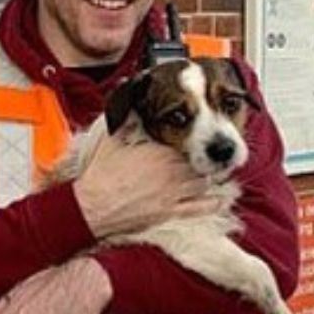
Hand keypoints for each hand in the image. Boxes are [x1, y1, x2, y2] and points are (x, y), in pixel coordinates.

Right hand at [74, 133, 221, 238]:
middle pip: (199, 163)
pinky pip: (199, 208)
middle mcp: (172, 173)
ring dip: (210, 177)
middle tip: (210, 155)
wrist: (93, 206)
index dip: (193, 141)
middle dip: (204, 159)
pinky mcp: (170, 213)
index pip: (187, 143)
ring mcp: (174, 195)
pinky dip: (212, 203)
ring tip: (215, 172)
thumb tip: (132, 100)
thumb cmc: (101, 175)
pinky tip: (220, 198)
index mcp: (161, 153)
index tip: (196, 138)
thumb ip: (127, 119)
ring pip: (203, 183)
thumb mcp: (112, 141)